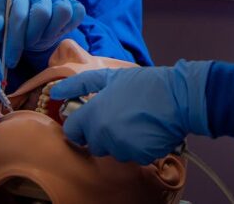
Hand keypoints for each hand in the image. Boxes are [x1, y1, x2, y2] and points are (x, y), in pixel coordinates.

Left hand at [0, 0, 85, 67]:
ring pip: (63, 11)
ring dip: (50, 32)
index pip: (19, 14)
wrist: (31, 13)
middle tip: (27, 45)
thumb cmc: (12, 19)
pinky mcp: (74, 1)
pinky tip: (53, 31)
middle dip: (33, 36)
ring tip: (40, 37)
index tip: (11, 60)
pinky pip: (78, 13)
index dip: (15, 40)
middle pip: (42, 12)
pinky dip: (67, 27)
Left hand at [48, 60, 212, 163]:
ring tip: (135, 121)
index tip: (90, 118)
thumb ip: (79, 85)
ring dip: (120, 140)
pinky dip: (137, 146)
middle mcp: (104, 136)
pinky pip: (132, 155)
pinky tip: (146, 130)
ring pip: (113, 150)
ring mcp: (122, 148)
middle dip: (101, 132)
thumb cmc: (143, 84)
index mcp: (93, 116)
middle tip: (118, 116)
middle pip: (93, 143)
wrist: (178, 97)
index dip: (80, 125)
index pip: (72, 132)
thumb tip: (55, 91)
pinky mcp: (139, 157)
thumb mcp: (109, 77)